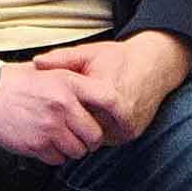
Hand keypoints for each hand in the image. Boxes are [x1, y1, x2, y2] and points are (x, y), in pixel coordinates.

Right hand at [0, 62, 109, 165]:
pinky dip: (53, 155)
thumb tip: (107, 101)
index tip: (114, 121)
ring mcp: (49, 126)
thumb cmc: (21, 83)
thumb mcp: (52, 73)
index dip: (116, 113)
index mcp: (69, 83)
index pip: (108, 99)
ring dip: (70, 149)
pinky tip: (43, 141)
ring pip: (77, 151)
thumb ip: (77, 85)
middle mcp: (63, 104)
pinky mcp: (36, 144)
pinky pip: (57, 159)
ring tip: (57, 137)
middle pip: (94, 136)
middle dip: (88, 140)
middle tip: (79, 136)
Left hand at [30, 33, 191, 144]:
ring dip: (83, 127)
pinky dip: (96, 128)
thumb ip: (62, 59)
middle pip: (82, 128)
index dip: (58, 111)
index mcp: (108, 97)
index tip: (47, 105)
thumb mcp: (89, 53)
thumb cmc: (119, 58)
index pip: (73, 113)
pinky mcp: (132, 134)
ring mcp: (128, 129)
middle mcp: (121, 117)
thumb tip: (36, 63)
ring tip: (72, 113)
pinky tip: (89, 116)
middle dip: (70, 120)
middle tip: (54, 112)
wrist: (155, 64)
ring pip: (93, 136)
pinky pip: (106, 137)